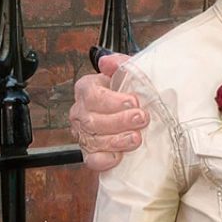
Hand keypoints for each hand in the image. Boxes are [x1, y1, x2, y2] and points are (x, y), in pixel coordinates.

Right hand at [69, 53, 148, 170]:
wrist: (132, 109)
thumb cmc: (128, 90)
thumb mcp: (127, 72)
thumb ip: (119, 64)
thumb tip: (107, 61)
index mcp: (86, 89)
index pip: (93, 96)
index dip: (114, 101)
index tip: (135, 102)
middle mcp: (80, 112)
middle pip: (93, 120)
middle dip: (120, 121)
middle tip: (141, 119)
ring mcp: (83, 134)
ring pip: (93, 140)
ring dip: (117, 141)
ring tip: (136, 138)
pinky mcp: (90, 153)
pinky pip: (92, 160)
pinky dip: (105, 160)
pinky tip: (119, 157)